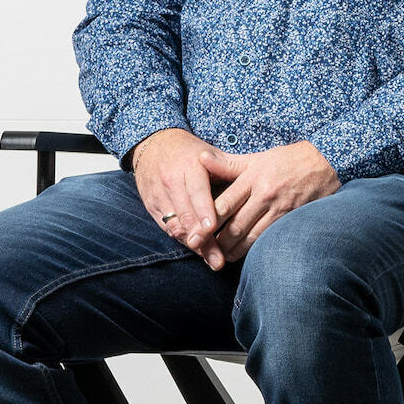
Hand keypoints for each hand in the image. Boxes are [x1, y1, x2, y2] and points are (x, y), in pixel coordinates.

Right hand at [132, 128, 229, 268]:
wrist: (155, 144)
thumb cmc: (190, 151)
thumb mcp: (209, 153)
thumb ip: (228, 168)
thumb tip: (252, 183)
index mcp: (190, 165)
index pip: (197, 192)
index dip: (204, 211)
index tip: (212, 228)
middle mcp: (171, 180)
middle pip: (186, 215)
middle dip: (201, 239)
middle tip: (217, 258)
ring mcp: (159, 193)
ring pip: (175, 225)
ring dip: (193, 244)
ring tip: (211, 259)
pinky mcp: (151, 205)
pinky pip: (166, 227)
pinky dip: (182, 239)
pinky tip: (197, 249)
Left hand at [193, 141, 340, 266]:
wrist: (324, 162)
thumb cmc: (286, 160)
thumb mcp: (256, 158)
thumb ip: (227, 163)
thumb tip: (200, 158)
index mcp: (253, 177)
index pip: (225, 203)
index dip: (208, 221)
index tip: (195, 233)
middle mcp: (265, 194)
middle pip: (236, 224)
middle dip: (219, 242)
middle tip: (204, 251)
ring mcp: (281, 208)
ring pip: (253, 236)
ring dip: (235, 250)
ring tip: (222, 257)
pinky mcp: (293, 219)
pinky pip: (270, 238)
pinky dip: (256, 249)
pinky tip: (246, 255)